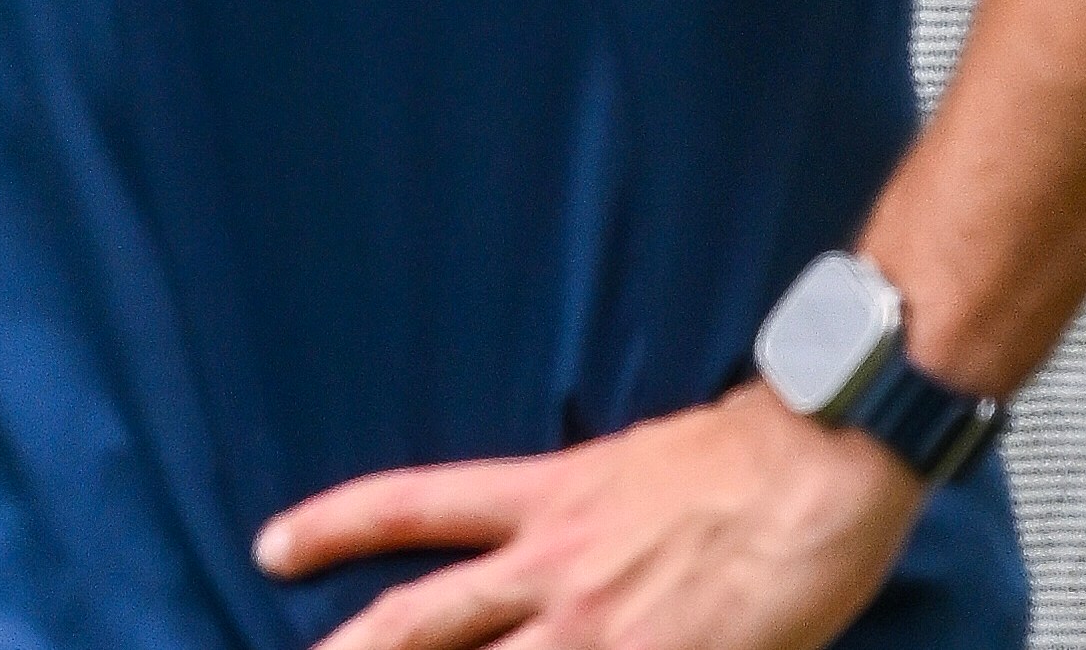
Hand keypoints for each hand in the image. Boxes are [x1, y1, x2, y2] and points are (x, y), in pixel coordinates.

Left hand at [259, 385, 926, 649]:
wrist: (816, 466)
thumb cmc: (735, 457)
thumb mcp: (621, 468)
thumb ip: (564, 517)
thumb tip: (524, 559)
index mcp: (541, 499)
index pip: (409, 506)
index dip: (332, 526)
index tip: (269, 547)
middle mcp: (550, 566)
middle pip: (418, 620)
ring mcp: (599, 627)